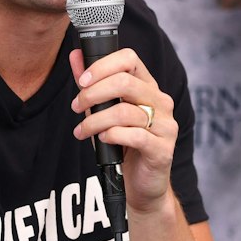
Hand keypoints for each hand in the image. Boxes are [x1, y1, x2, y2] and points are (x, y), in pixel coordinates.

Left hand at [70, 46, 176, 213]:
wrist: (142, 185)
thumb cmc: (123, 145)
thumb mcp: (103, 112)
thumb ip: (92, 84)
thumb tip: (75, 55)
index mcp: (148, 87)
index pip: (130, 59)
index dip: (103, 65)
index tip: (83, 80)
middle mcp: (160, 102)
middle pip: (125, 82)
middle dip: (92, 94)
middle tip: (76, 107)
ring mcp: (164, 125)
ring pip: (125, 111)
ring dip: (95, 120)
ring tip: (82, 130)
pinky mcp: (162, 148)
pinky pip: (134, 135)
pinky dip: (112, 136)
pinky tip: (102, 140)